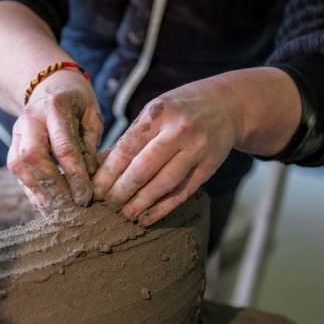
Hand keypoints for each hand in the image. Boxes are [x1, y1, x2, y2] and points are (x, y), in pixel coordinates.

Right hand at [7, 70, 102, 210]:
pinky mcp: (11, 146)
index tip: (87, 196)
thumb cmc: (77, 104)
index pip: (64, 147)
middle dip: (54, 187)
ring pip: (20, 168)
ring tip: (62, 211)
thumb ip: (91, 144)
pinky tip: (48, 206)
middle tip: (74, 207)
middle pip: (34, 158)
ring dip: (41, 193)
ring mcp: (16, 133)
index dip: (75, 176)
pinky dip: (33, 192)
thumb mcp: (92, 116)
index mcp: (55, 107)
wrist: (48, 85)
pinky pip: (17, 173)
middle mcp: (30, 119)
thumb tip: (89, 179)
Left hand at [93, 67, 300, 225]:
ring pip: (164, 184)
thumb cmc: (180, 109)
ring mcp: (197, 150)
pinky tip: (147, 218)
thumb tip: (100, 165)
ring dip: (141, 203)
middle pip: (144, 169)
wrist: (228, 105)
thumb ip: (130, 137)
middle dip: (121, 191)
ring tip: (124, 214)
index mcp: (158, 114)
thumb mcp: (154, 111)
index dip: (108, 173)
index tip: (95, 189)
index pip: (127, 148)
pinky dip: (163, 208)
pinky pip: (183, 192)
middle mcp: (179, 131)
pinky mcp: (209, 167)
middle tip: (107, 204)